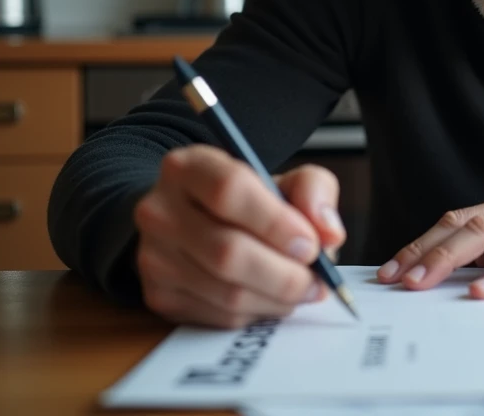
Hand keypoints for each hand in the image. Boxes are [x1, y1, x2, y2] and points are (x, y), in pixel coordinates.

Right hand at [132, 145, 345, 327]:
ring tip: (303, 290)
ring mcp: (154, 256)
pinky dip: (258, 313)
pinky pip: (219, 316)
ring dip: (277, 298)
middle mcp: (160, 209)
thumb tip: (329, 233)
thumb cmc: (250, 202)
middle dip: (284, 273)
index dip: (276, 222)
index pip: (229, 190)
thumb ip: (315, 191)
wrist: (200, 222)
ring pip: (226, 291)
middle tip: (317, 280)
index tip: (310, 244)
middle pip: (226, 250)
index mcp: (189, 167)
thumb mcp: (286, 180)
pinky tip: (273, 298)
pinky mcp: (159, 295)